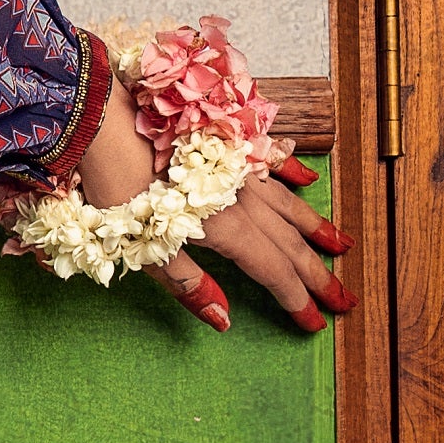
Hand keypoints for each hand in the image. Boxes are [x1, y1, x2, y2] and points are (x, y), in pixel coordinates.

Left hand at [76, 87, 347, 338]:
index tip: (315, 323)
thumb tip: (224, 321)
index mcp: (223, 227)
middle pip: (289, 242)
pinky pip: (269, 160)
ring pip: (287, 202)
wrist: (100, 119)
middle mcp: (240, 197)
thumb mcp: (143, 247)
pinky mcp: (223, 142)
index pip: (272, 271)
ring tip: (340, 245)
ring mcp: (234, 166)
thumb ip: (188, 284)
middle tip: (343, 299)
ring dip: (314, 228)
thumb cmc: (114, 184)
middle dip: (317, 274)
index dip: (294, 299)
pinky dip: (291, 173)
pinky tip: (308, 182)